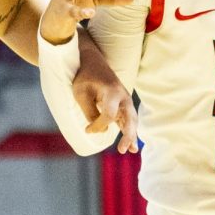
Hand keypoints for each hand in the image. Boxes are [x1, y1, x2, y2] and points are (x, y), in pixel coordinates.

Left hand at [74, 39, 138, 153]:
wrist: (93, 63)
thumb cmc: (85, 77)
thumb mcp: (81, 93)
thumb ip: (89, 111)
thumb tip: (99, 129)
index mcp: (112, 91)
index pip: (109, 114)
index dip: (98, 125)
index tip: (87, 130)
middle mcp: (123, 97)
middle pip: (129, 118)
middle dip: (127, 135)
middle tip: (121, 150)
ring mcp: (125, 102)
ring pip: (132, 122)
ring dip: (131, 137)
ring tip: (130, 151)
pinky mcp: (123, 107)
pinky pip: (129, 122)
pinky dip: (131, 134)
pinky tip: (133, 148)